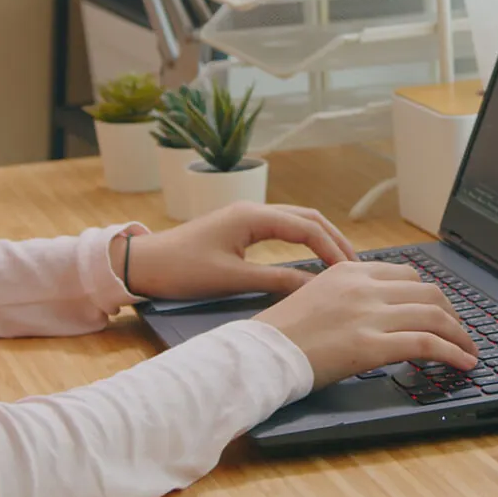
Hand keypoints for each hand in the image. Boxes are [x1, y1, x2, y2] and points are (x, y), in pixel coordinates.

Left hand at [118, 201, 356, 301]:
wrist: (142, 264)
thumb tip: (313, 287)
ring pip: (296, 221)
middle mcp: (253, 210)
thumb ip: (275, 281)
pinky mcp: (239, 228)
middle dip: (334, 239)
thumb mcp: (231, 280)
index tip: (350, 271)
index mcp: (252, 216)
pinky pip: (281, 228)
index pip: (306, 227)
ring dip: (320, 238)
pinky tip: (311, 258)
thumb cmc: (181, 270)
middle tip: (355, 266)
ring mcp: (246, 217)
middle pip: (307, 218)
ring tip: (340, 262)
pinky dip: (303, 240)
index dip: (332, 248)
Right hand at [255, 262, 479, 387]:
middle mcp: (364, 287)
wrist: (260, 352)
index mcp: (350, 270)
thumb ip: (348, 294)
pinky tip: (462, 364)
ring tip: (468, 352)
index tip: (439, 312)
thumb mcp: (316, 295)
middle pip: (428, 292)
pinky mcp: (371, 346)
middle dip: (452, 314)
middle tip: (459, 334)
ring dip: (460, 336)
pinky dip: (453, 353)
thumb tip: (375, 309)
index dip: (431, 295)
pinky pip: (427, 345)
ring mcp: (369, 315)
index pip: (407, 274)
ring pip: (435, 316)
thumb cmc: (281, 332)